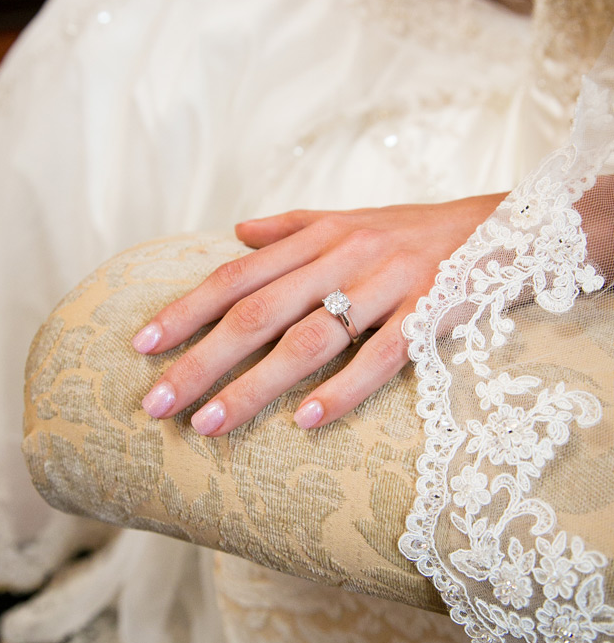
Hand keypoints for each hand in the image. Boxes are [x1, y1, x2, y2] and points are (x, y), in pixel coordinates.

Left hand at [132, 195, 504, 434]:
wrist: (499, 225)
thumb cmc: (413, 231)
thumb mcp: (349, 217)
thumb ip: (291, 226)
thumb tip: (237, 234)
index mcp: (318, 237)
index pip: (237, 275)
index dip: (187, 309)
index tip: (143, 345)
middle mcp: (343, 257)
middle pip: (258, 312)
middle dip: (202, 359)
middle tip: (157, 404)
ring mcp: (387, 284)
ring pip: (309, 338)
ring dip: (255, 384)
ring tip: (210, 424)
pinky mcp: (430, 311)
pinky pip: (382, 355)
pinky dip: (342, 388)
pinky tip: (305, 422)